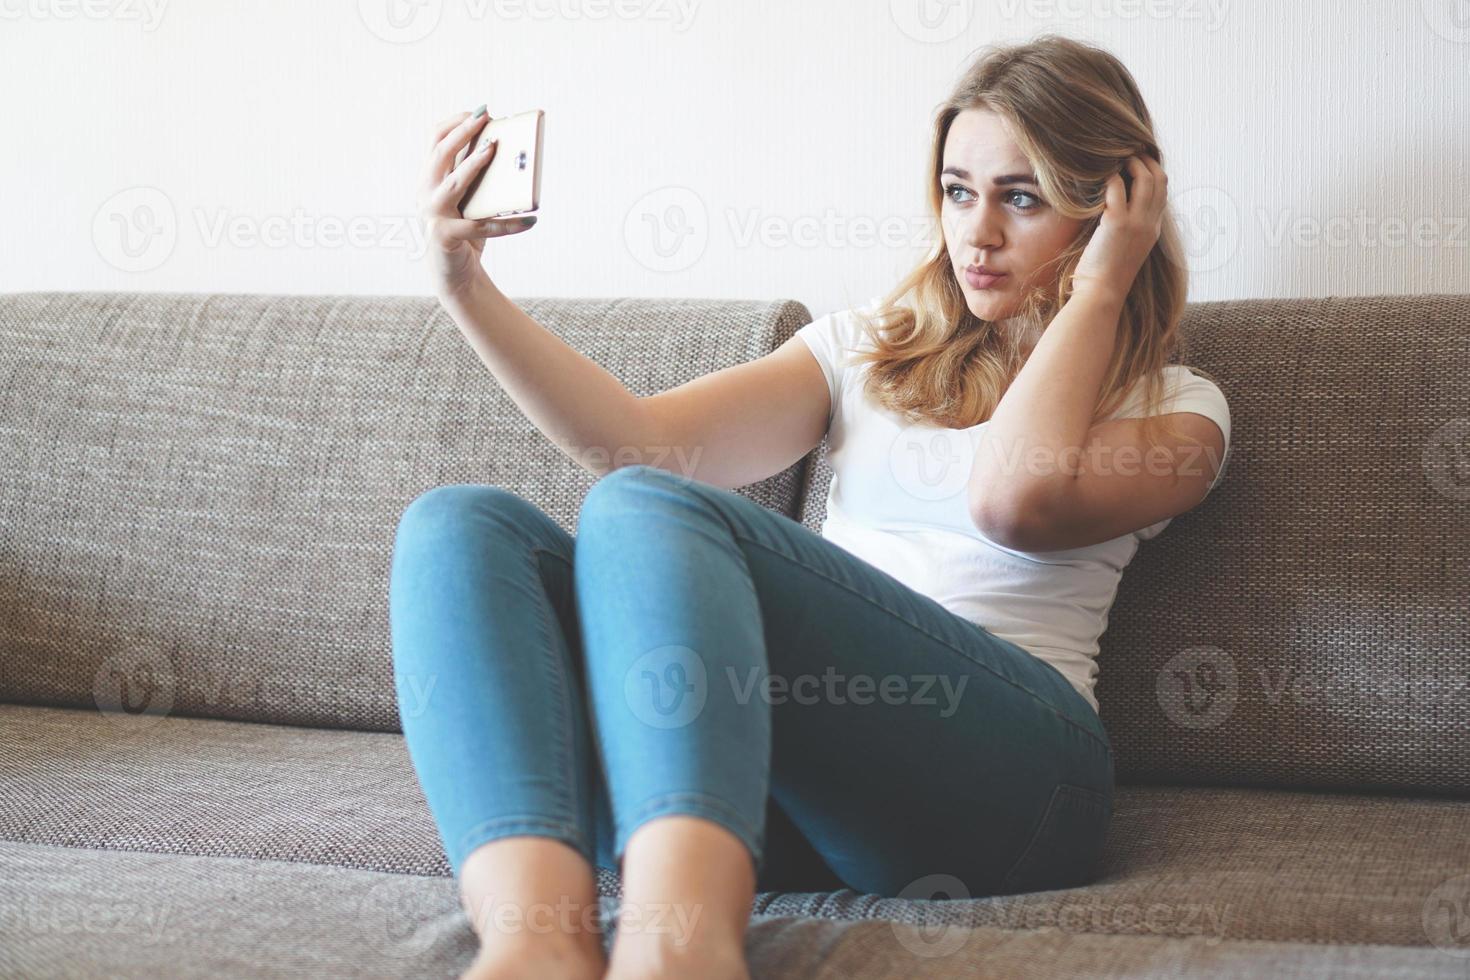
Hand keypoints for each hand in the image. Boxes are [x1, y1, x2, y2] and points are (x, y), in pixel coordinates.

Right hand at [416, 108, 537, 297]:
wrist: (454, 275)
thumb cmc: (465, 231)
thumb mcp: (470, 200)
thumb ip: (476, 178)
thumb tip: (504, 151)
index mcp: (429, 178)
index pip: (435, 140)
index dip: (455, 123)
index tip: (479, 111)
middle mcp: (425, 192)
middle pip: (440, 154)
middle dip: (463, 132)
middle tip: (485, 117)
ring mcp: (432, 214)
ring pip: (453, 183)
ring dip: (473, 164)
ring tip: (495, 150)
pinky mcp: (444, 236)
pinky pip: (479, 225)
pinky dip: (507, 224)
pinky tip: (530, 220)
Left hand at [1070, 153, 1167, 302]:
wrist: (1102, 294)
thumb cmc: (1105, 277)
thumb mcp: (1125, 250)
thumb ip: (1126, 231)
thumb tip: (1112, 213)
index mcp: (1153, 231)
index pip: (1162, 193)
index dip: (1153, 173)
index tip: (1139, 163)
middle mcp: (1150, 224)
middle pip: (1160, 180)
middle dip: (1147, 161)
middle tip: (1130, 152)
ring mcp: (1136, 223)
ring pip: (1145, 179)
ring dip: (1132, 163)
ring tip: (1118, 158)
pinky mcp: (1116, 223)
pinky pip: (1117, 189)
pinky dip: (1110, 178)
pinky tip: (1101, 176)